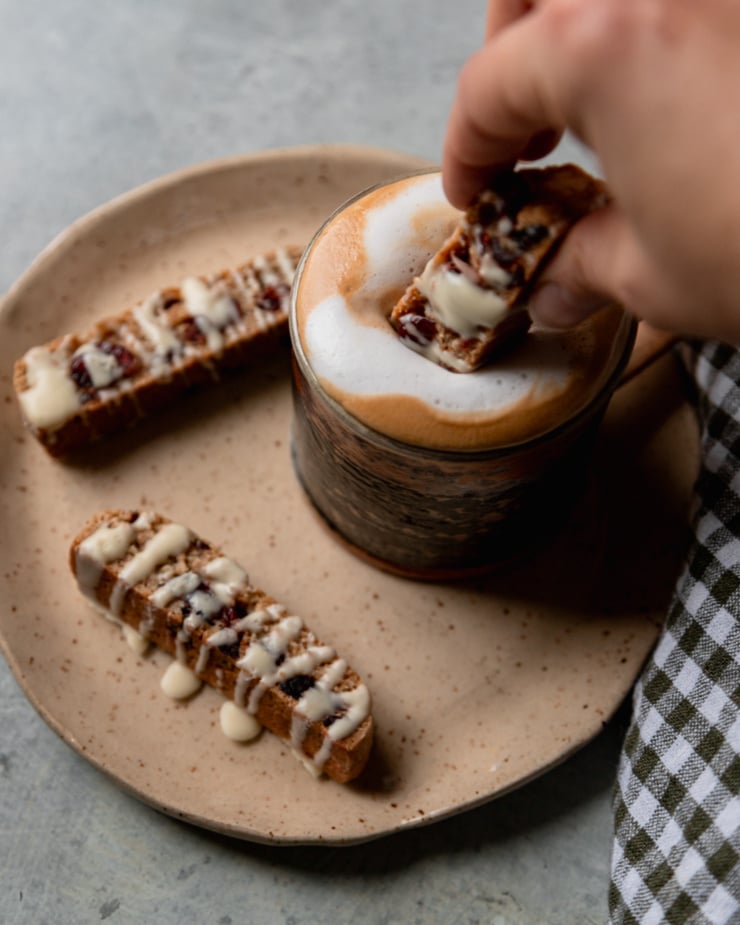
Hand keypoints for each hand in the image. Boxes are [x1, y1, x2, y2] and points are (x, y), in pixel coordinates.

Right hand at [442, 0, 739, 343]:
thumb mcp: (656, 274)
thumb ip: (583, 266)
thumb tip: (553, 285)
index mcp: (602, 45)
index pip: (489, 89)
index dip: (466, 149)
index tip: (473, 187)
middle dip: (510, 46)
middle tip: (522, 118)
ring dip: (578, 22)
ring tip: (591, 89)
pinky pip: (684, 8)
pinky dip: (655, 28)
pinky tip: (671, 82)